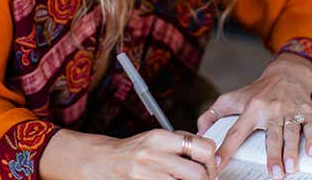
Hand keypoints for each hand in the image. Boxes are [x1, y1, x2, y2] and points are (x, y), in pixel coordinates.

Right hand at [43, 128, 218, 179]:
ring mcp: (147, 173)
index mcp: (161, 137)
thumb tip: (208, 151)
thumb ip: (179, 142)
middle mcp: (155, 154)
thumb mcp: (154, 139)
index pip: (203, 147)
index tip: (211, 166)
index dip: (212, 160)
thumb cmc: (129, 151)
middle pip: (198, 173)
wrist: (99, 161)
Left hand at [196, 53, 311, 178]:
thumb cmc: (257, 91)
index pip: (236, 132)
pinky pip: (311, 126)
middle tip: (274, 174)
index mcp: (251, 109)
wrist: (286, 73)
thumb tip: (199, 131)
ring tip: (291, 168)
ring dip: (292, 151)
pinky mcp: (306, 111)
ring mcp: (289, 111)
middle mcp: (270, 110)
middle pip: (271, 135)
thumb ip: (212, 114)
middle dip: (273, 155)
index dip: (226, 149)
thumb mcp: (232, 98)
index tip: (218, 164)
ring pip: (291, 132)